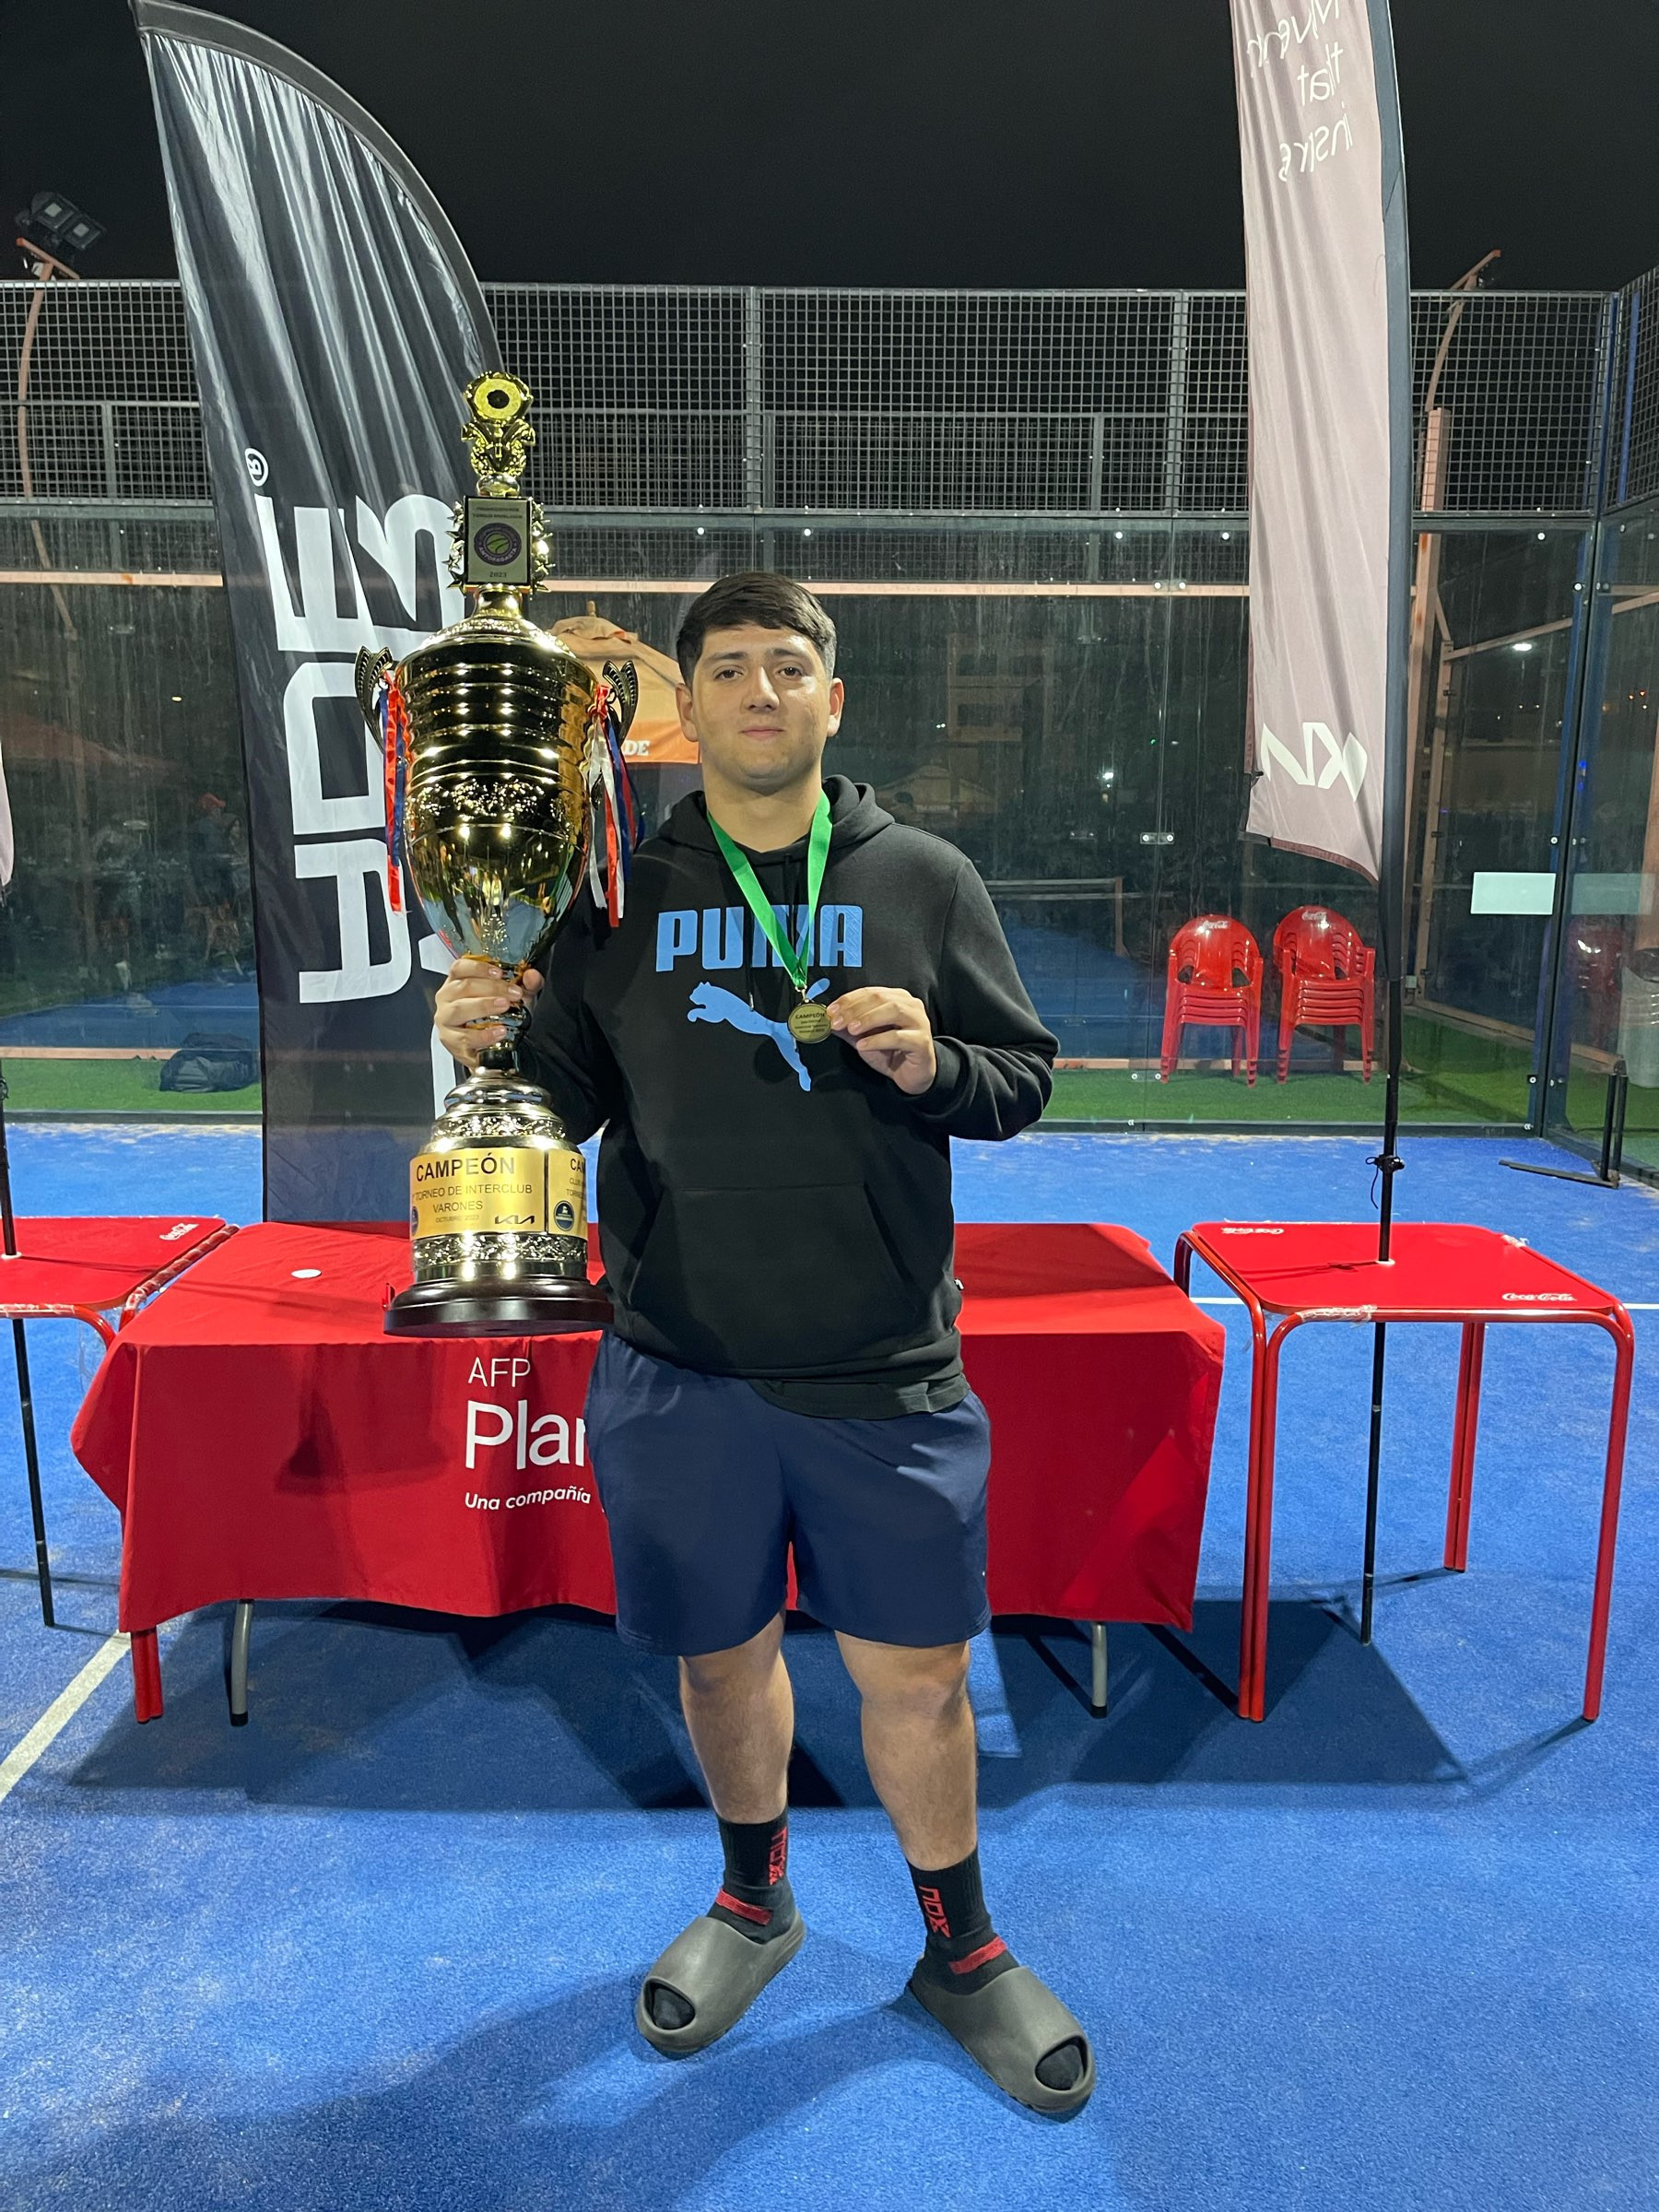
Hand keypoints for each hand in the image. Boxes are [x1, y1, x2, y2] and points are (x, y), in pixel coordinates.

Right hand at [433, 955, 543, 1069]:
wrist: (490, 1047)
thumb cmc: (496, 1016)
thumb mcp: (513, 997)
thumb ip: (526, 985)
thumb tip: (532, 976)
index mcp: (457, 982)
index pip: (460, 967)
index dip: (478, 967)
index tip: (499, 972)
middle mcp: (447, 999)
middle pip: (464, 986)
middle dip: (492, 987)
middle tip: (513, 993)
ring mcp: (445, 1020)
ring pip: (459, 1009)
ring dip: (484, 1005)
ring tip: (504, 1006)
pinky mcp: (451, 1042)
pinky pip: (464, 1038)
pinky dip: (483, 1035)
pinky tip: (499, 1031)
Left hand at [826, 986, 936, 1095]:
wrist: (913, 1074)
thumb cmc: (891, 1052)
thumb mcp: (864, 1038)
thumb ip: (849, 1027)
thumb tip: (829, 1020)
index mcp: (897, 998)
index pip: (870, 992)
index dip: (848, 1000)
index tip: (831, 1011)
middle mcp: (910, 1006)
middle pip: (880, 999)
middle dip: (855, 1009)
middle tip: (837, 1021)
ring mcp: (919, 1022)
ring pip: (893, 1011)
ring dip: (868, 1019)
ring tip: (851, 1030)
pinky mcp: (921, 1041)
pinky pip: (898, 1037)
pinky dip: (878, 1040)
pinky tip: (863, 1045)